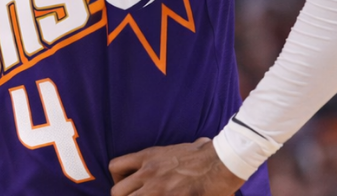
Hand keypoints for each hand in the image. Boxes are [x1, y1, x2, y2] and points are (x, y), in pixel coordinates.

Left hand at [108, 138, 244, 195]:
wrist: (222, 162)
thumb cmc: (206, 153)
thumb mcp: (178, 148)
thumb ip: (172, 154)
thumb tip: (195, 145)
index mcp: (147, 157)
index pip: (114, 166)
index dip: (117, 180)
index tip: (127, 187)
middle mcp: (147, 173)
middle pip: (117, 191)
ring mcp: (158, 188)